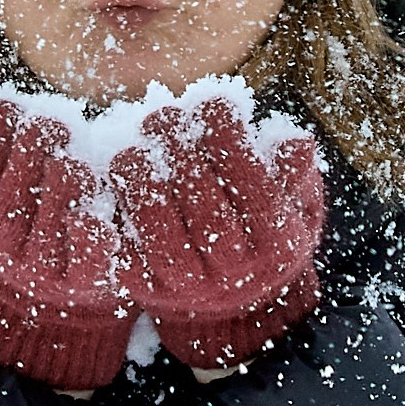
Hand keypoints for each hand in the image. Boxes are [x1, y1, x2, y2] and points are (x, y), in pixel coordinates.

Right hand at [0, 92, 134, 390]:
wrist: (41, 304)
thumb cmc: (14, 225)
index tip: (9, 102)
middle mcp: (2, 246)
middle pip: (17, 184)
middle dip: (36, 142)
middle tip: (56, 122)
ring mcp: (42, 266)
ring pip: (58, 205)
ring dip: (69, 171)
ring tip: (76, 153)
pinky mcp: (84, 282)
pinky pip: (91, 252)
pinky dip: (94, 228)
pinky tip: (99, 202)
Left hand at [110, 95, 326, 368]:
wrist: (237, 303)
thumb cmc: (267, 231)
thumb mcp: (295, 205)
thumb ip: (293, 174)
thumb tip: (297, 140)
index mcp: (276, 243)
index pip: (252, 184)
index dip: (228, 138)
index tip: (211, 101)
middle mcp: (235, 271)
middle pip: (204, 208)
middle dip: (180, 153)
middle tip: (161, 116)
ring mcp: (190, 285)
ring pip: (159, 232)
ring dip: (140, 183)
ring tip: (131, 148)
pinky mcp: (149, 291)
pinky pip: (124, 258)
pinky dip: (111, 221)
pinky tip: (108, 186)